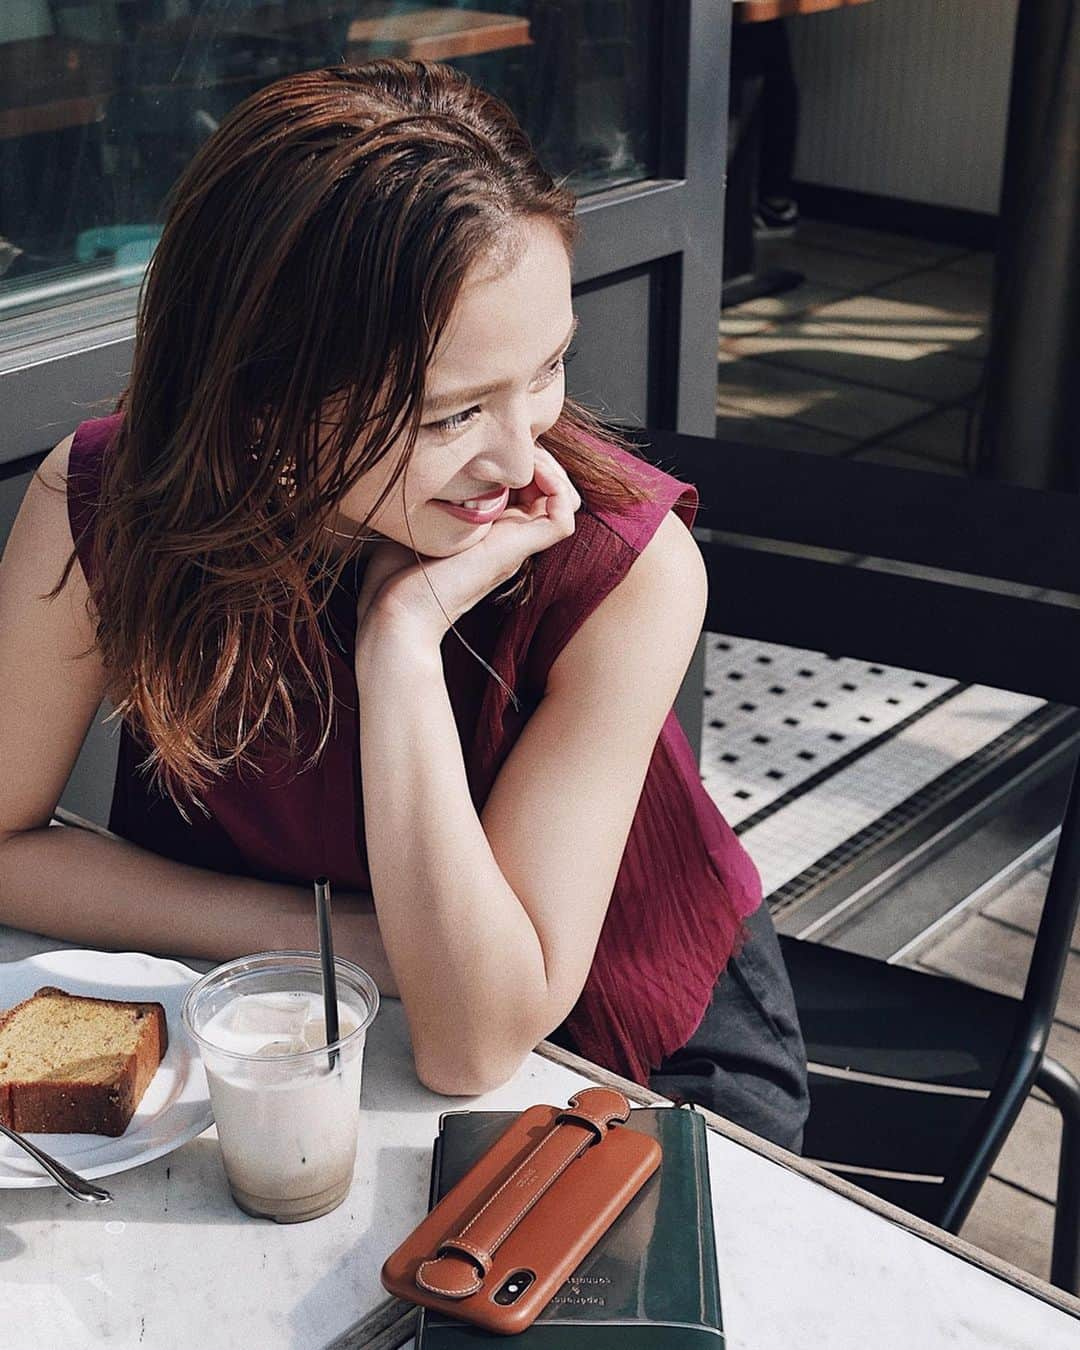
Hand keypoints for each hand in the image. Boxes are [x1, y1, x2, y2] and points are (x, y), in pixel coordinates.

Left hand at [353, 445, 579, 647]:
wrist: (395, 611)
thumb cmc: (393, 575)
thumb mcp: (413, 519)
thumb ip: (430, 494)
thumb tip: (426, 463)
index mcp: (487, 530)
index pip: (525, 485)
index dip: (517, 457)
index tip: (490, 443)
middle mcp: (508, 536)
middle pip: (549, 489)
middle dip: (537, 457)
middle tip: (509, 444)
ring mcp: (515, 544)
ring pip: (564, 500)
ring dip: (551, 469)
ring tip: (523, 455)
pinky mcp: (516, 551)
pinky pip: (562, 518)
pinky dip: (556, 487)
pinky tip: (528, 471)